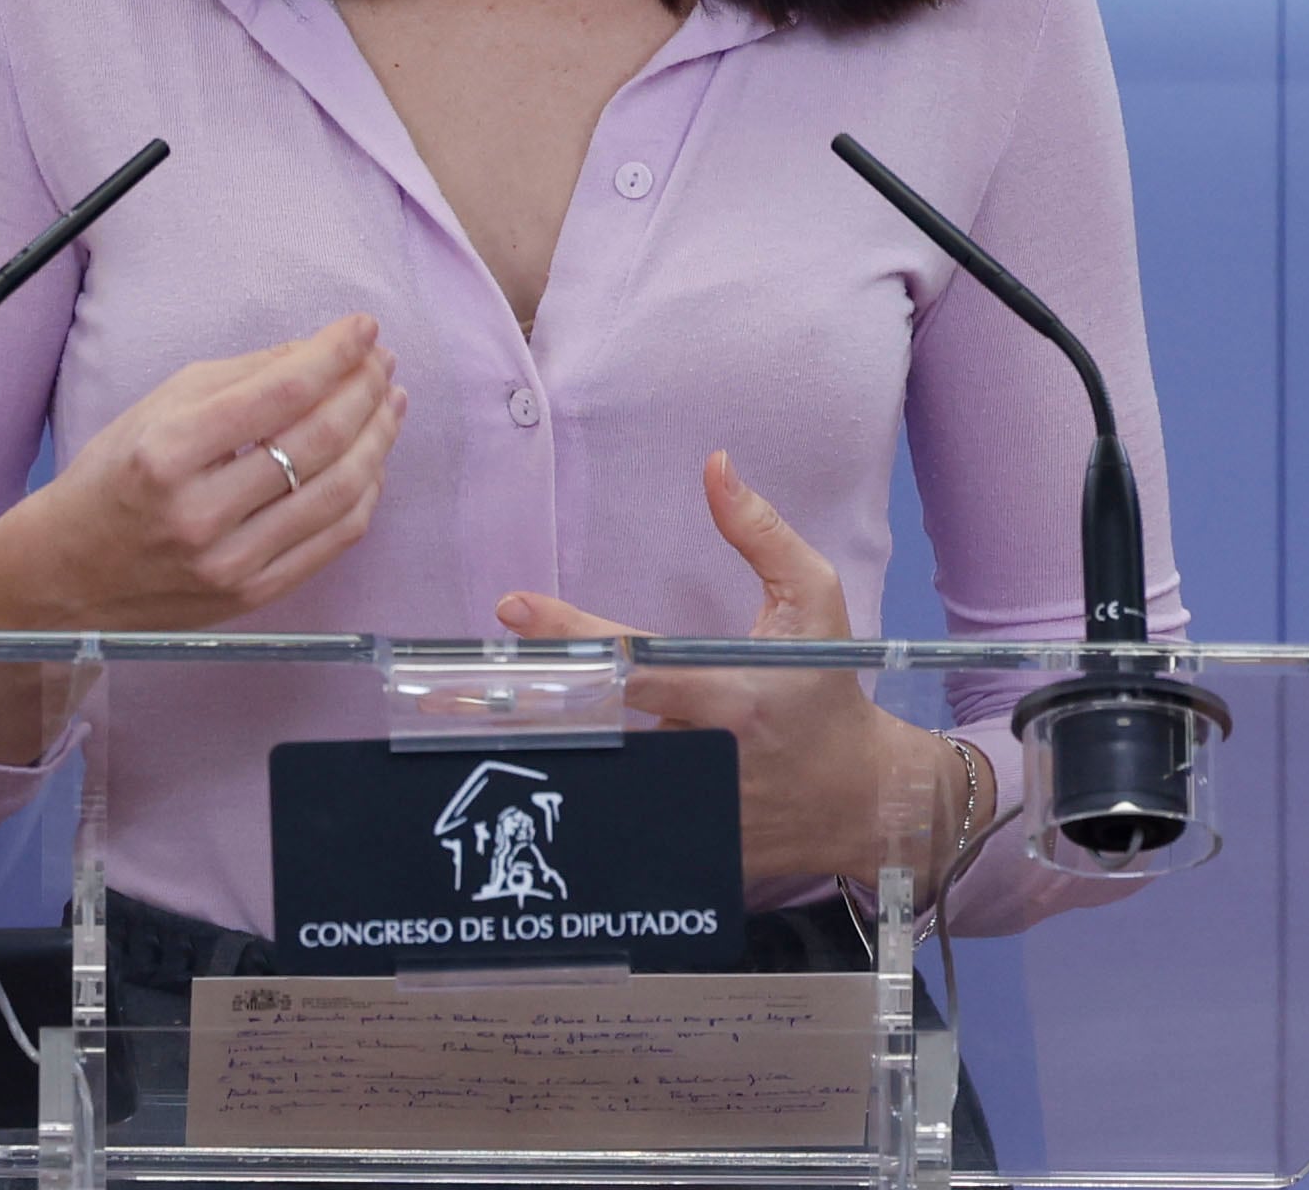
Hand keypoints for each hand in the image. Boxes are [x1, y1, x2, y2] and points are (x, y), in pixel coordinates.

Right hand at [0, 315, 406, 632]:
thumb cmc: (110, 479)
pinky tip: (371, 460)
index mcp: (168, 452)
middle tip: (383, 361)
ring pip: (339, 492)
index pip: (279, 393)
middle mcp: (201, 512)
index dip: (334, 354)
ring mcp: (231, 562)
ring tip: (390, 402)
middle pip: (318, 441)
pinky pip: (334, 540)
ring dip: (377, 438)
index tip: (362, 327)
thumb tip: (317, 352)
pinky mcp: (252, 596)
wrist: (67, 575)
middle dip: (364, 390)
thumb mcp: (155, 408)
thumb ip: (238, 377)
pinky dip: (364, 493)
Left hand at [495, 452, 954, 887]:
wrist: (863, 801)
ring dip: (536, 756)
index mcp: (728, 693)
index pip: (635, 661)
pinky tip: (520, 799)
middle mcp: (702, 754)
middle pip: (593, 727)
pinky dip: (576, 807)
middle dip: (522, 707)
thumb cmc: (829, 688)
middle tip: (445, 690)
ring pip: (597, 780)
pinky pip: (618, 823)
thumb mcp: (813, 600)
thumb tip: (714, 464)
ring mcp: (690, 807)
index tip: (512, 608)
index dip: (570, 635)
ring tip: (458, 735)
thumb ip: (761, 534)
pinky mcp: (684, 845)